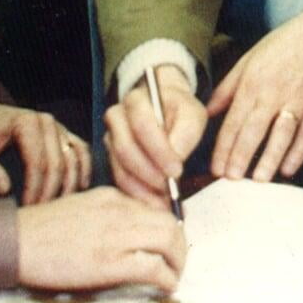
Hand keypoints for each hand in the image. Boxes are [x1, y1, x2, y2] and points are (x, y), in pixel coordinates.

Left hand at [0, 104, 89, 203]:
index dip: (34, 188)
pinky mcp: (65, 134)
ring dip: (69, 185)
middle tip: (41, 213)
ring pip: (73, 159)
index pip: (37, 161)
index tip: (28, 208)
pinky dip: (85, 168)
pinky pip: (82, 150)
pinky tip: (81, 187)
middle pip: (57, 163)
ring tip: (60, 207)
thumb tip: (4, 190)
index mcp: (27, 123)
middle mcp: (48, 122)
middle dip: (50, 191)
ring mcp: (59, 127)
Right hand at [16, 187, 187, 292]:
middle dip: (180, 245)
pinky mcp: (110, 262)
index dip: (170, 227)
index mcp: (112, 196)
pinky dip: (167, 278)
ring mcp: (116, 235)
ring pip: (169, 241)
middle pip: (170, 222)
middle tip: (177, 262)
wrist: (15, 241)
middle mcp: (119, 210)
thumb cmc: (42, 230)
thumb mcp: (81, 207)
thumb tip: (132, 232)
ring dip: (178, 261)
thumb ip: (108, 213)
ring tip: (174, 275)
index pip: (157, 206)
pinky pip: (153, 267)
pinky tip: (166, 286)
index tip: (170, 243)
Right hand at [104, 65, 205, 207]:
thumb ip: (186, 132)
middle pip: (125, 149)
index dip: (159, 150)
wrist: (166, 111)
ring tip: (164, 199)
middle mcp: (117, 118)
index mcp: (136, 100)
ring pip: (120, 168)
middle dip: (149, 172)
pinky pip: (121, 180)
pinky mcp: (111, 158)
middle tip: (170, 188)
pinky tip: (155, 201)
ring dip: (143, 188)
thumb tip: (176, 158)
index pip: (142, 125)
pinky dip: (138, 194)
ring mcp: (110, 138)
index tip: (177, 170)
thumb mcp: (192, 114)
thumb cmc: (180, 111)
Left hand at [207, 2, 302, 182]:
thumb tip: (207, 112)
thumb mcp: (247, 62)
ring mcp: (297, 102)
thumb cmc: (280, 47)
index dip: (223, 147)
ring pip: (281, 136)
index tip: (216, 168)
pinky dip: (298, 153)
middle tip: (231, 180)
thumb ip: (226, 89)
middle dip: (241, 158)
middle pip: (254, 132)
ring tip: (259, 179)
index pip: (233, 122)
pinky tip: (288, 169)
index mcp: (252, 84)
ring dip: (269, 159)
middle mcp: (273, 94)